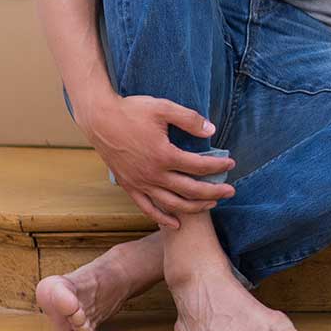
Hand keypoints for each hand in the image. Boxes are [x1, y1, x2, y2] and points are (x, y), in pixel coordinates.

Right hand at [83, 92, 234, 229]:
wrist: (99, 119)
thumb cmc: (132, 111)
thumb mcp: (163, 107)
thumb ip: (189, 119)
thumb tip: (212, 131)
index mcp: (164, 155)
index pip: (199, 166)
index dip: (218, 166)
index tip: (231, 163)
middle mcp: (153, 174)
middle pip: (190, 189)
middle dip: (214, 192)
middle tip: (231, 192)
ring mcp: (140, 183)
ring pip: (172, 203)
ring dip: (194, 206)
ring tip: (211, 204)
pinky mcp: (129, 186)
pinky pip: (147, 208)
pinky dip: (162, 218)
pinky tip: (176, 223)